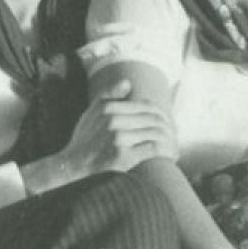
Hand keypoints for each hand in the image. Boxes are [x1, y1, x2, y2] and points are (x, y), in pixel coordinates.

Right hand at [24, 80, 177, 192]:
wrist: (72, 166)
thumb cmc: (84, 140)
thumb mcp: (91, 112)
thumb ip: (108, 95)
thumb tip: (128, 83)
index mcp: (108, 108)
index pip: (146, 106)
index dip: (163, 114)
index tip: (169, 124)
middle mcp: (113, 121)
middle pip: (154, 119)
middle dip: (170, 128)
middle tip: (175, 138)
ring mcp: (118, 138)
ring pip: (156, 133)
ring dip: (170, 141)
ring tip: (174, 148)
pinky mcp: (123, 156)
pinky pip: (153, 149)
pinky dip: (166, 151)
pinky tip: (170, 156)